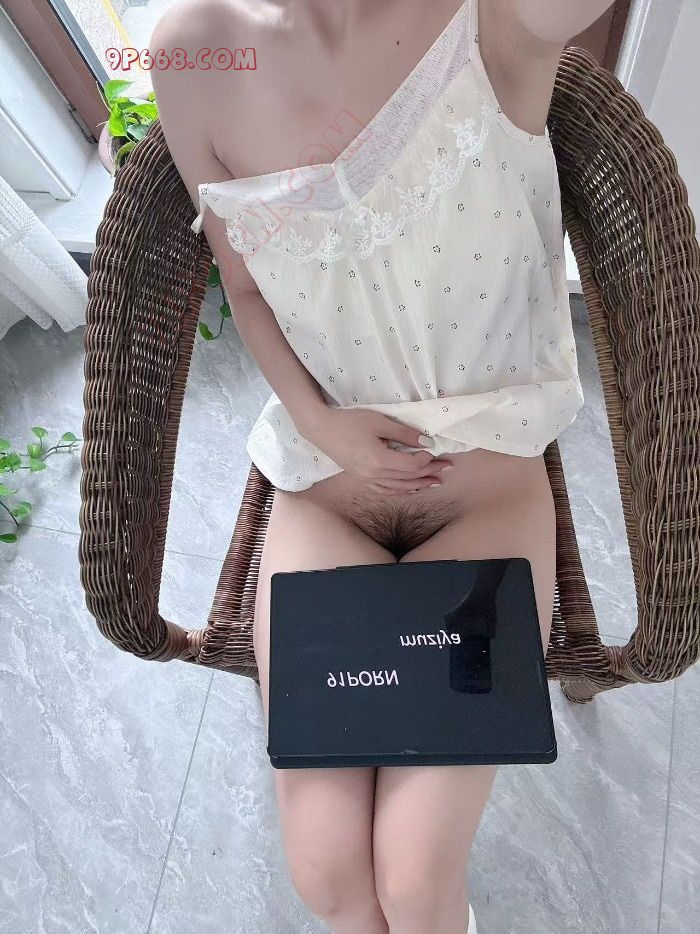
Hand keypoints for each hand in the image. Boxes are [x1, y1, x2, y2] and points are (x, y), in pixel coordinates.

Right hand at [298, 406, 452, 494]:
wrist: (321, 429)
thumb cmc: (350, 421)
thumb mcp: (379, 422)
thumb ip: (404, 434)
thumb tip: (426, 442)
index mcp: (379, 460)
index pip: (411, 466)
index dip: (427, 460)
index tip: (437, 451)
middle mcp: (374, 475)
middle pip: (408, 478)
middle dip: (430, 473)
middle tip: (448, 468)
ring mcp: (367, 479)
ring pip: (399, 488)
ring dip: (419, 485)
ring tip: (435, 483)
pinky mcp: (361, 478)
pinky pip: (385, 490)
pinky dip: (401, 491)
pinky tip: (410, 489)